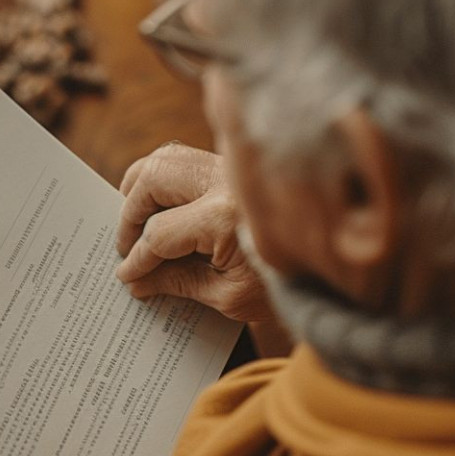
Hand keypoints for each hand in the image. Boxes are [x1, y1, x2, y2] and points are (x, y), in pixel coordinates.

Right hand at [115, 142, 274, 322]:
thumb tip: (138, 280)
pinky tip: (162, 207)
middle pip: (152, 179)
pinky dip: (165, 179)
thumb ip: (178, 284)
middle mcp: (224, 183)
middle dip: (130, 214)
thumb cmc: (283, 285)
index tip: (126, 274)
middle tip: (128, 245)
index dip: (137, 258)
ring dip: (142, 188)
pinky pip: (186, 158)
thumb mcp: (229, 297)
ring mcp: (229, 168)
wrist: (328, 264)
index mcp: (224, 218)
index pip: (159, 234)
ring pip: (165, 158)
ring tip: (138, 222)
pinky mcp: (234, 166)